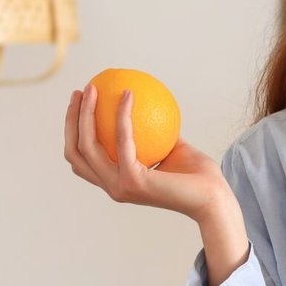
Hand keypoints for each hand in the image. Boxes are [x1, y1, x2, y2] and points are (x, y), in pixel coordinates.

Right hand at [63, 85, 229, 220]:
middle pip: (75, 152)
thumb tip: (141, 100)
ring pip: (89, 146)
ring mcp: (120, 186)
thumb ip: (152, 131)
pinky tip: (128, 94)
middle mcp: (113, 187)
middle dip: (71, 119)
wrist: (214, 197)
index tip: (82, 101)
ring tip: (94, 88)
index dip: (74, 129)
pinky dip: (122, 114)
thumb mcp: (169, 147)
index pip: (83, 157)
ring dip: (86, 114)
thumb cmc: (196, 174)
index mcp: (116, 181)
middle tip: (81, 92)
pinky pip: (123, 140)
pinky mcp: (133, 181)